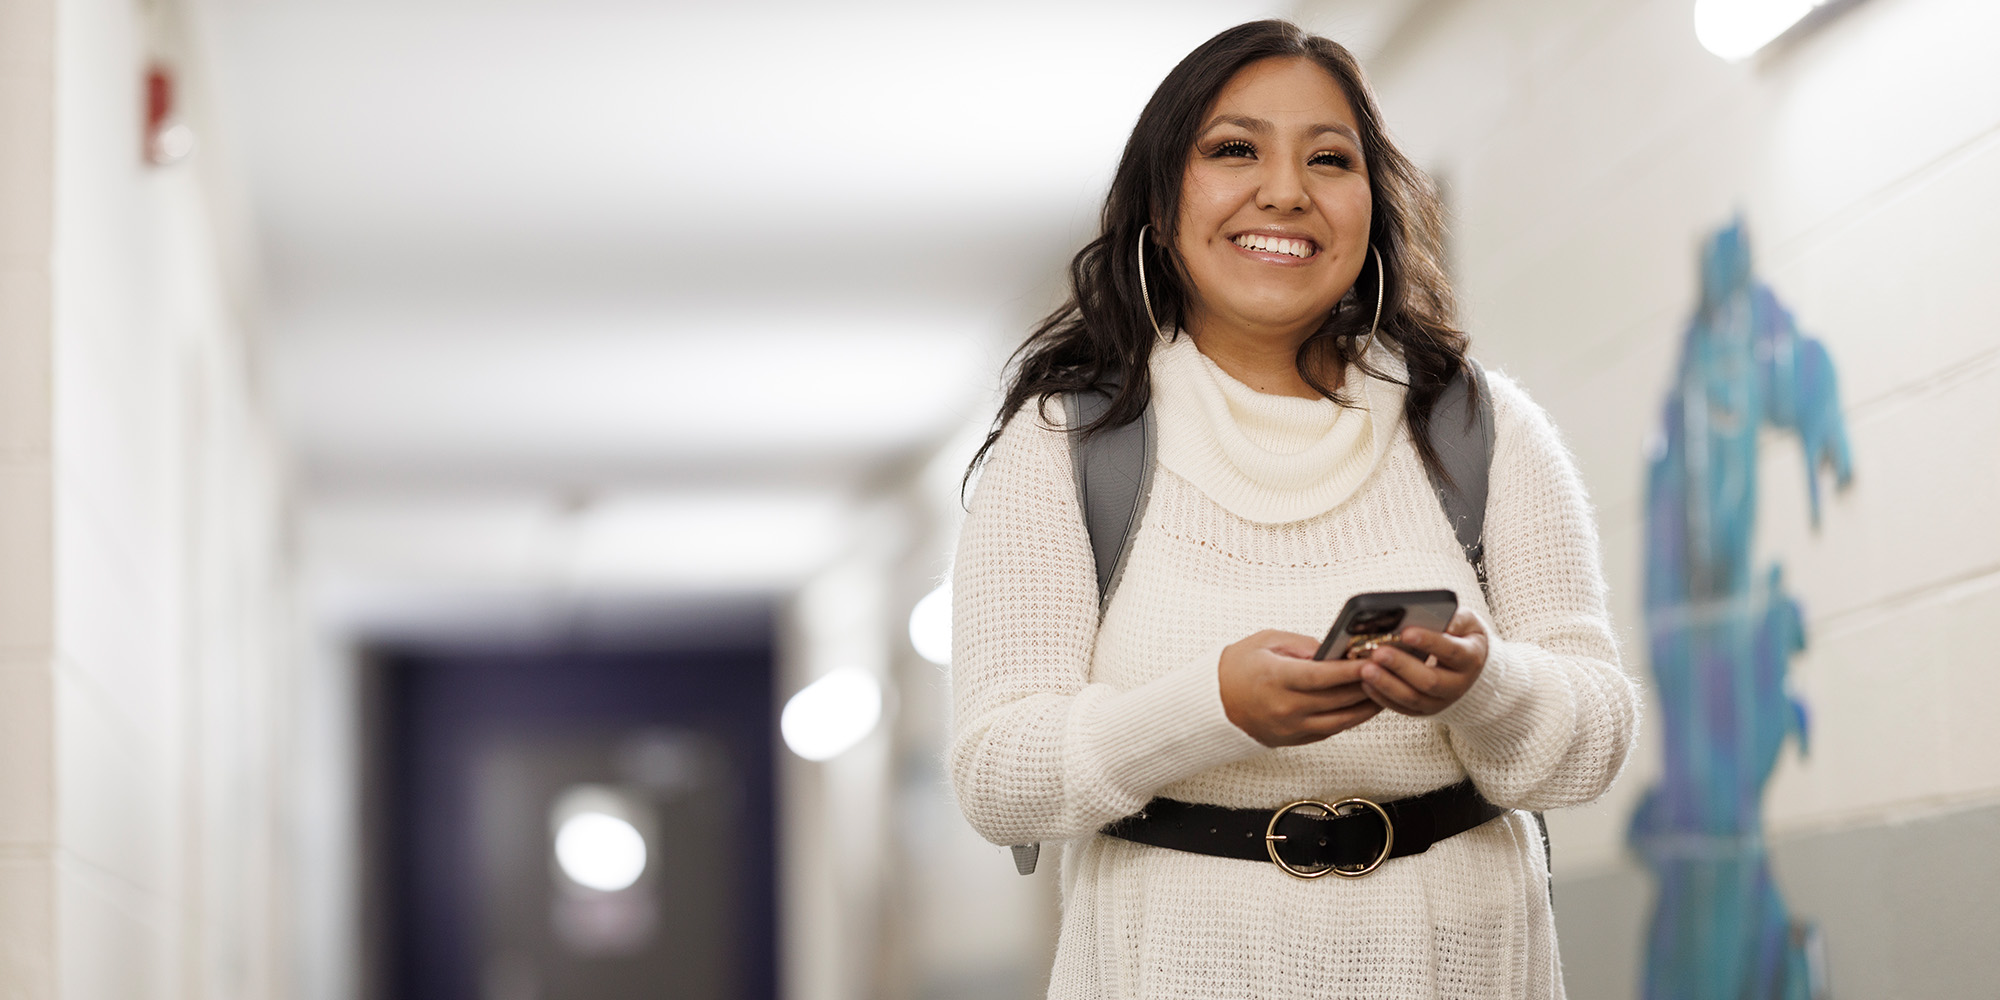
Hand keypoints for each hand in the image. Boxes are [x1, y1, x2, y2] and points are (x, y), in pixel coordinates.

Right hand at [1219, 630, 1382, 746]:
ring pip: (1341, 719)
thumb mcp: (1265, 642)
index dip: (1351, 669)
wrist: (1211, 704)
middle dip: (1367, 684)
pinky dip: (1351, 718)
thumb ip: (1302, 644)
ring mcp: (1291, 727)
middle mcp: (1285, 707)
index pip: (1323, 676)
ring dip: (1366, 706)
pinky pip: (1331, 730)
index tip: (1373, 659)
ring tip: (1385, 689)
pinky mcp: (1294, 739)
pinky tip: (1364, 706)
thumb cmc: (1237, 666)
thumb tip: (1335, 651)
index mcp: (1276, 678)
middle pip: (1338, 698)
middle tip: (1389, 670)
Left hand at [1357, 608, 1490, 715]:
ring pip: (1413, 698)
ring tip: (1366, 669)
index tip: (1406, 632)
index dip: (1429, 642)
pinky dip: (1382, 697)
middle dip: (1401, 666)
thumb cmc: (1460, 636)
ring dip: (1387, 684)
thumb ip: (1455, 619)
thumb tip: (1439, 620)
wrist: (1466, 667)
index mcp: (1470, 659)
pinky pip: (1401, 708)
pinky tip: (1365, 683)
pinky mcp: (1423, 710)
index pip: (1451, 651)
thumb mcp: (1466, 622)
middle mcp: (1458, 685)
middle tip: (1378, 652)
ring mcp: (1440, 701)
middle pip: (1430, 681)